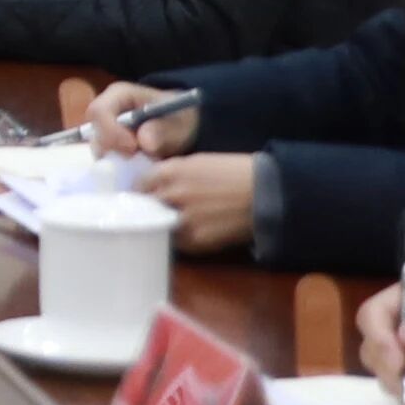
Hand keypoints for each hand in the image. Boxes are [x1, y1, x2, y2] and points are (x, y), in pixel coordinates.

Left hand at [138, 152, 259, 255]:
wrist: (265, 193)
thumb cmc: (235, 172)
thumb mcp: (198, 163)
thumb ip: (172, 173)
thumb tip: (153, 185)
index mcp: (172, 171)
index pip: (140, 184)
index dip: (141, 190)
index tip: (144, 195)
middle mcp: (172, 194)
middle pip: (144, 206)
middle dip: (146, 208)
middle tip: (151, 211)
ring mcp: (181, 219)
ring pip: (156, 226)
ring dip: (159, 225)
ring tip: (168, 223)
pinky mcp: (194, 240)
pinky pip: (175, 242)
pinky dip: (177, 238)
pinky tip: (186, 233)